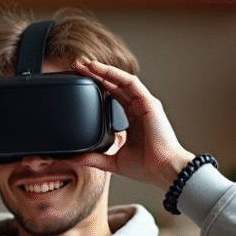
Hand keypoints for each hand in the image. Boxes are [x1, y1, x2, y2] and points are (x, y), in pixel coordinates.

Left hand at [73, 59, 194, 190]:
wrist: (162, 171)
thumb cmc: (145, 168)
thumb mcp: (112, 161)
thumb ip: (93, 158)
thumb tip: (73, 159)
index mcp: (132, 120)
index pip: (112, 97)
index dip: (97, 87)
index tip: (79, 82)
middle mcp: (138, 108)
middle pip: (115, 85)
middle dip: (96, 75)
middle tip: (77, 67)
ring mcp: (144, 104)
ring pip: (121, 80)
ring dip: (103, 70)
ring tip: (86, 64)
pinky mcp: (149, 103)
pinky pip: (131, 82)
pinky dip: (116, 74)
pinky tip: (101, 69)